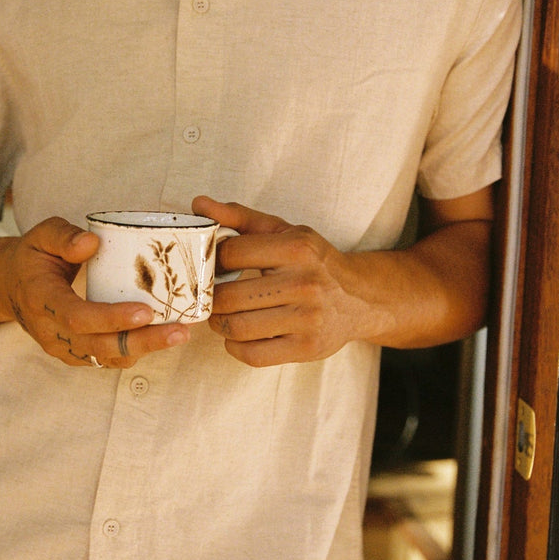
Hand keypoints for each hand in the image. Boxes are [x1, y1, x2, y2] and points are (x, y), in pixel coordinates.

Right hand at [4, 216, 191, 367]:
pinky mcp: (75, 353)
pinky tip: (162, 337)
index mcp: (41, 300)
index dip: (111, 318)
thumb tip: (92, 243)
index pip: (77, 317)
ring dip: (145, 349)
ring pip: (107, 357)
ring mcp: (63, 347)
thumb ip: (63, 236)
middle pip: (99, 346)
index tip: (145, 312)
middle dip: (142, 342)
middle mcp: (51, 332)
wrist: (9, 285)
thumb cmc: (32, 256)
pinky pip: (107, 359)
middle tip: (179, 331)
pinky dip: (136, 351)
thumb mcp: (40, 235)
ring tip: (180, 334)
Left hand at [192, 196, 369, 366]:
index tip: (212, 266)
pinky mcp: (307, 348)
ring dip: (220, 324)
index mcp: (297, 248)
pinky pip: (253, 355)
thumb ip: (240, 218)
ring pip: (237, 328)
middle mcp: (305, 283)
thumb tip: (199, 204)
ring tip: (223, 315)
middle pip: (229, 296)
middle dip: (211, 298)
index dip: (212, 261)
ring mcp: (308, 319)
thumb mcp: (283, 232)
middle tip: (212, 295)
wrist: (359, 299)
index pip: (231, 254)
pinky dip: (236, 347)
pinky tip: (240, 335)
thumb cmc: (313, 262)